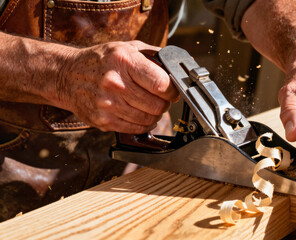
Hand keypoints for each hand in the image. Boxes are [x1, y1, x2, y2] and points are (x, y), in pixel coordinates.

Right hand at [57, 41, 178, 132]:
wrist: (66, 76)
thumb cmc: (100, 61)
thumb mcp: (126, 47)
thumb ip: (152, 55)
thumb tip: (174, 66)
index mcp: (123, 61)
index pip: (161, 83)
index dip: (172, 90)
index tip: (172, 90)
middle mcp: (114, 83)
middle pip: (157, 105)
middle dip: (165, 104)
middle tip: (162, 99)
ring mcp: (107, 104)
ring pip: (148, 119)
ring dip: (155, 115)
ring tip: (151, 106)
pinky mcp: (103, 121)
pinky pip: (135, 128)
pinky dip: (144, 124)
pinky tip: (142, 116)